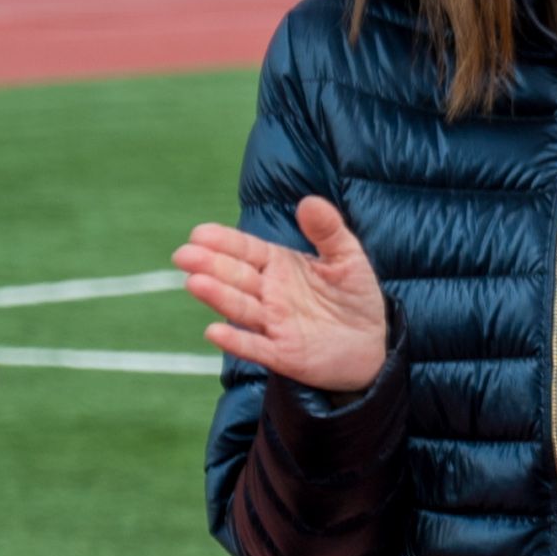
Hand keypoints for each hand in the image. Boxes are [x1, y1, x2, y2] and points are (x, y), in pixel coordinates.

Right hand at [177, 197, 388, 393]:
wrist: (372, 345)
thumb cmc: (353, 297)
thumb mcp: (348, 259)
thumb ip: (329, 232)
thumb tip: (310, 201)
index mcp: (280, 266)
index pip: (246, 250)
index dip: (224, 242)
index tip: (199, 233)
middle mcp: (269, 293)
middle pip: (236, 276)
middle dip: (210, 265)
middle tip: (184, 255)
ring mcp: (273, 323)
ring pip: (240, 308)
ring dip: (218, 297)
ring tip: (195, 283)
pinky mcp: (282, 353)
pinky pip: (255, 347)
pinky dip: (236, 341)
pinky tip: (214, 333)